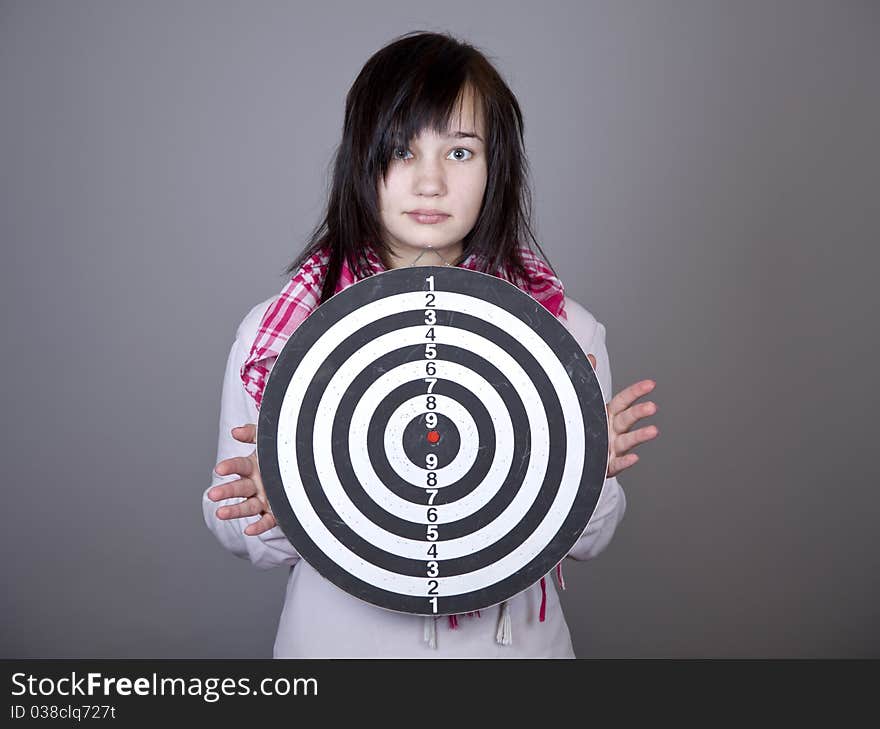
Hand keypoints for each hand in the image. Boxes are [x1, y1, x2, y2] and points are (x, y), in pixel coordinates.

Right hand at [208, 424, 276, 535]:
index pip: (239, 466)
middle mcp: (255, 485)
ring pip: (247, 506)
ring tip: (220, 513)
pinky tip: (249, 530)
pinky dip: (258, 527)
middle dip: (225, 491)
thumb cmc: (280, 457)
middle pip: (239, 488)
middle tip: (212, 494)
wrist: (302, 474)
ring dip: (234, 510)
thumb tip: (236, 431)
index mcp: (252, 467)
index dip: (230, 466)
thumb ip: (252, 433)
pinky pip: (266, 522)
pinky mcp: (273, 514)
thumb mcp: (267, 442)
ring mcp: (263, 500)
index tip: (220, 469)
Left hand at [587, 354, 658, 478]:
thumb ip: (587, 380)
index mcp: (608, 414)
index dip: (636, 392)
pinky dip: (625, 461)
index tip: (650, 384)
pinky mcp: (608, 465)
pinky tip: (633, 458)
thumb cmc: (584, 429)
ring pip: (627, 440)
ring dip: (640, 435)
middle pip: (628, 418)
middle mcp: (613, 430)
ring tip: (653, 430)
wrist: (574, 458)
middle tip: (652, 406)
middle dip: (640, 412)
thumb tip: (589, 357)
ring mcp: (613, 448)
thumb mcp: (584, 403)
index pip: (624, 400)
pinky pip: (617, 463)